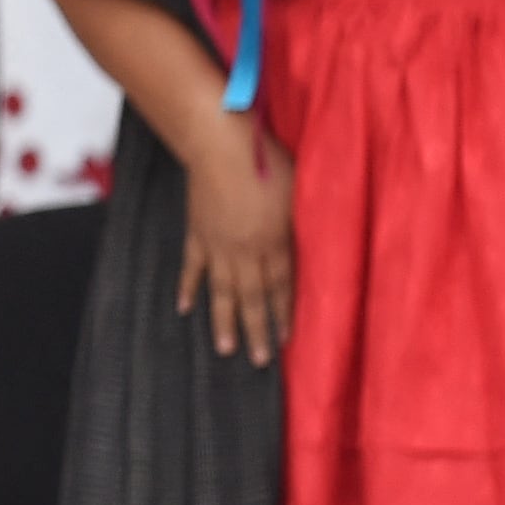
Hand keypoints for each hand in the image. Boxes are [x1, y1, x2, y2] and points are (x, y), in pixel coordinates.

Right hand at [180, 118, 295, 365]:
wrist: (218, 144)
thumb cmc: (264, 160)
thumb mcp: (299, 190)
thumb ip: (305, 220)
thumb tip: (320, 240)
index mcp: (274, 241)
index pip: (282, 286)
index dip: (284, 313)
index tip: (286, 339)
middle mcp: (246, 251)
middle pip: (252, 297)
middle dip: (257, 330)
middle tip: (259, 361)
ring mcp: (218, 244)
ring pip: (222, 291)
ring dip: (224, 321)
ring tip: (225, 349)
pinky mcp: (197, 233)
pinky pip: (192, 267)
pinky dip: (188, 288)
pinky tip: (184, 307)